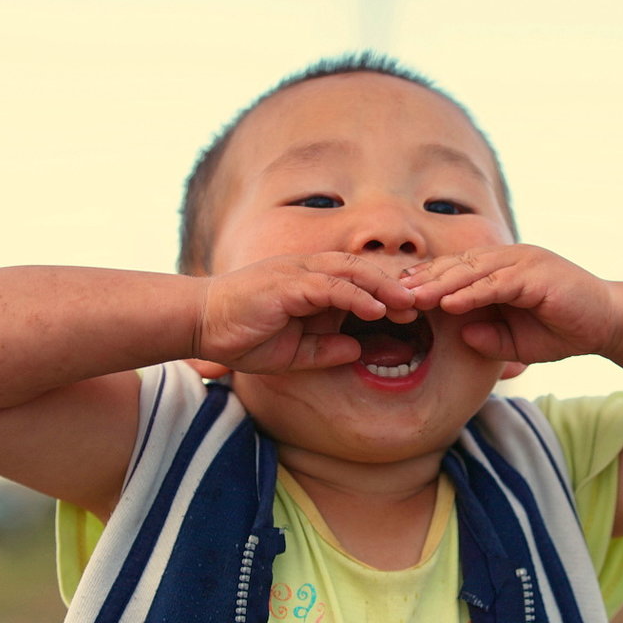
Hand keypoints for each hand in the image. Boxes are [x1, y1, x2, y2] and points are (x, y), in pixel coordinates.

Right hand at [197, 252, 416, 373]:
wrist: (199, 324)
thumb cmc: (241, 336)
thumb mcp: (293, 352)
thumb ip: (325, 349)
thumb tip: (357, 349)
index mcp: (312, 283)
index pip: (358, 281)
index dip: (386, 294)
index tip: (413, 314)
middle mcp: (308, 271)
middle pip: (362, 270)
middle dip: (394, 287)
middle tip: (423, 305)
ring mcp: (298, 273)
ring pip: (351, 273)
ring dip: (383, 288)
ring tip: (408, 305)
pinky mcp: (288, 283)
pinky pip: (330, 286)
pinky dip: (355, 297)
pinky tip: (375, 310)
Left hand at [400, 244, 617, 363]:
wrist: (608, 323)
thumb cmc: (562, 329)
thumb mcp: (516, 341)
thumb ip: (488, 337)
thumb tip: (460, 336)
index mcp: (498, 268)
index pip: (453, 271)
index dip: (424, 282)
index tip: (394, 297)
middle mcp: (507, 258)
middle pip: (455, 265)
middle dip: (421, 280)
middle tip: (390, 295)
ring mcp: (522, 262)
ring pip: (471, 270)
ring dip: (439, 284)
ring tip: (411, 299)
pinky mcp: (537, 273)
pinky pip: (498, 283)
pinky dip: (472, 293)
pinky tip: (449, 303)